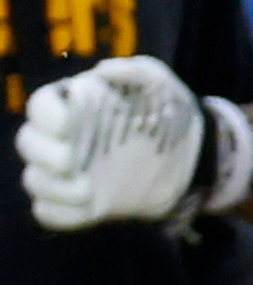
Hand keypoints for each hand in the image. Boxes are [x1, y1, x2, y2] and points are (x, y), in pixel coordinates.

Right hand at [19, 55, 213, 230]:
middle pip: (28, 144)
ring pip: (34, 180)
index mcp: (74, 106)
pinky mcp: (84, 202)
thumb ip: (135, 71)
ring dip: (51, 188)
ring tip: (87, 190)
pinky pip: (51, 213)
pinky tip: (89, 206)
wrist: (192, 156)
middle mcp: (65, 139)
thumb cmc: (169, 111)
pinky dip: (60, 213)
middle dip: (43, 154)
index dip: (44, 116)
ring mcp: (72, 173)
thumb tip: (102, 72)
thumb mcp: (159, 83)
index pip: (39, 107)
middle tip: (73, 160)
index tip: (69, 124)